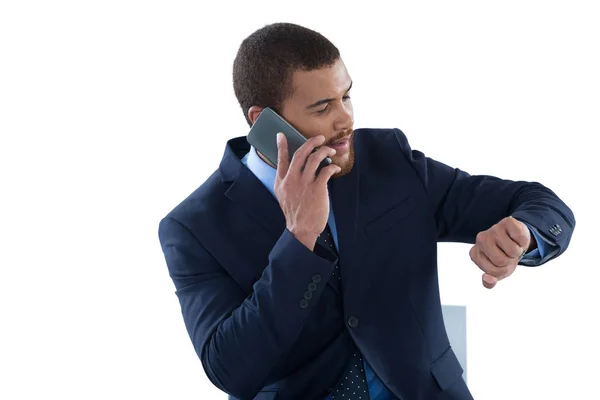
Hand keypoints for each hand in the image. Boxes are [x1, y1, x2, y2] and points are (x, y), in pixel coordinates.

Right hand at [274, 133, 340, 249]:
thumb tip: (292, 169)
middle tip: (319, 138)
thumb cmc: (294, 213)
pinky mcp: (317, 188)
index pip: (281, 159)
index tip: (281, 135)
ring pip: (315, 158)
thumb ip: (285, 181)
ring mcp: (304, 183)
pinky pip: (326, 170)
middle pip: (300, 153)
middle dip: (311, 142)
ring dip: (324, 151)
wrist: (301, 229)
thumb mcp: (282, 196)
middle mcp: (292, 179)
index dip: (281, 145)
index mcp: (282, 181)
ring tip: (330, 151)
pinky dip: (332, 166)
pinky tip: (335, 168)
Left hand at [469, 216, 530, 288]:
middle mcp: (480, 239)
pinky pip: (521, 239)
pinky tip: (516, 237)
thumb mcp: (497, 272)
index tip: (500, 263)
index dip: (502, 270)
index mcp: (474, 254)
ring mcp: (493, 229)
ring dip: (518, 251)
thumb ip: (490, 281)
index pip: (492, 271)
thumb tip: (487, 279)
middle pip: (501, 261)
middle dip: (510, 261)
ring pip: (513, 250)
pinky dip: (523, 241)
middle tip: (507, 254)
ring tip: (512, 245)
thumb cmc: (503, 256)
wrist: (515, 239)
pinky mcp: (507, 221)